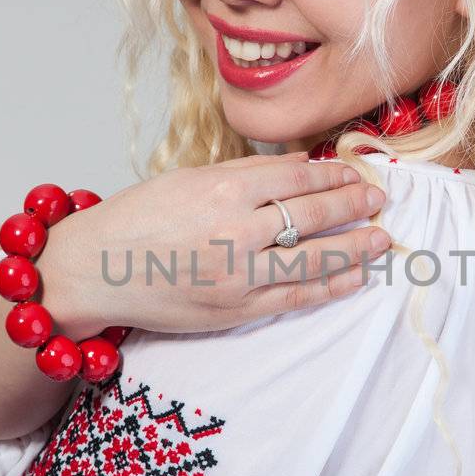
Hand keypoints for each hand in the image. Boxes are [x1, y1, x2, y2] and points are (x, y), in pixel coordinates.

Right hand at [38, 152, 390, 337]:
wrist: (93, 271)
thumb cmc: (135, 220)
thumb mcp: (187, 179)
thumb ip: (244, 172)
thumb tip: (301, 165)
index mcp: (222, 190)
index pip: (296, 178)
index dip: (332, 174)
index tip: (355, 171)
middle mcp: (235, 231)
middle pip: (311, 215)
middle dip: (352, 204)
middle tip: (378, 198)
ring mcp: (238, 275)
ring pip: (313, 259)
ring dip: (354, 247)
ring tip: (381, 238)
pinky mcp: (236, 310)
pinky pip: (296, 298)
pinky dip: (330, 286)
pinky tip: (355, 275)